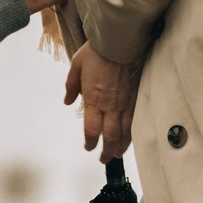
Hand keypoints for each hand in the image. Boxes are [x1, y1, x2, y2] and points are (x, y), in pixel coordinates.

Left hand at [63, 44, 142, 161]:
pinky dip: (132, 133)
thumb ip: (71, 86)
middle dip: (106, 151)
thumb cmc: (96, 52)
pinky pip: (135, 120)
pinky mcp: (135, 97)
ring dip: (120, 146)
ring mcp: (124, 102)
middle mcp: (110, 105)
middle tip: (104, 159)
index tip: (88, 147)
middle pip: (109, 136)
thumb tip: (67, 101)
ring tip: (117, 154)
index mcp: (93, 100)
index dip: (90, 143)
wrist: (118, 42)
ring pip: (125, 131)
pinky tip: (131, 138)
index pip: (92, 130)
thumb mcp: (75, 67)